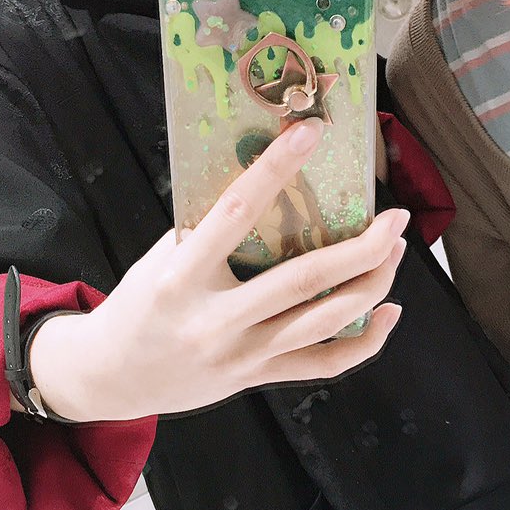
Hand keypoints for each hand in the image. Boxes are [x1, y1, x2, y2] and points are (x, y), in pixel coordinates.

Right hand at [29, 118, 406, 420]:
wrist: (112, 377)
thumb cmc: (139, 304)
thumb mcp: (159, 258)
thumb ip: (206, 230)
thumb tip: (265, 183)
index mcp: (182, 276)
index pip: (236, 213)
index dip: (276, 169)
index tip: (311, 132)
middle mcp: (215, 319)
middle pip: (303, 280)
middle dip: (361, 248)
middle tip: (396, 218)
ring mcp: (241, 355)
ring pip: (323, 321)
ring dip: (371, 285)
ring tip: (397, 251)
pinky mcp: (256, 378)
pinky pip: (322, 364)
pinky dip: (363, 341)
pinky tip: (387, 313)